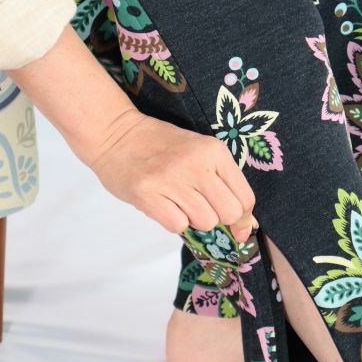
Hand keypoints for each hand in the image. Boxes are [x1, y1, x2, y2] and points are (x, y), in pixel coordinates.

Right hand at [88, 109, 257, 242]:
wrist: (115, 134)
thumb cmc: (162, 146)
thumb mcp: (199, 151)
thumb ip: (224, 182)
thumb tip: (246, 227)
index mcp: (214, 151)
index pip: (245, 198)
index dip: (243, 217)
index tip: (234, 221)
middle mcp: (196, 164)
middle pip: (229, 214)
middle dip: (219, 218)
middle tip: (202, 206)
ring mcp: (171, 179)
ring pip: (205, 222)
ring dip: (194, 219)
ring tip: (179, 201)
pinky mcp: (147, 194)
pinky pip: (178, 226)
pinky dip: (174, 221)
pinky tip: (164, 204)